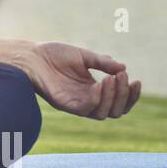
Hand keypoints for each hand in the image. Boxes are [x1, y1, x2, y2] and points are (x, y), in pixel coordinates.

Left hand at [10, 41, 141, 118]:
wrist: (30, 54)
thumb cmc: (53, 54)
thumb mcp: (84, 55)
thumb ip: (102, 62)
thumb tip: (123, 68)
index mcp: (93, 89)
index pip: (118, 101)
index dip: (130, 95)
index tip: (136, 80)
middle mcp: (86, 100)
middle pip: (115, 111)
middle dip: (125, 96)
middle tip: (124, 78)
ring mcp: (76, 104)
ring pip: (103, 114)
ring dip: (112, 97)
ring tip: (112, 79)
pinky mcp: (64, 104)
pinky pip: (85, 110)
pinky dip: (96, 99)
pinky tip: (99, 84)